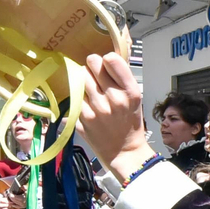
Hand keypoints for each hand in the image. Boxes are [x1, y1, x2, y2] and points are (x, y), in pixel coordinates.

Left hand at [79, 52, 157, 182]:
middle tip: (95, 75)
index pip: (111, 59)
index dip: (107, 60)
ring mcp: (95, 110)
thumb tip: (106, 57)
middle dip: (92, 67)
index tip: (107, 65)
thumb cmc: (129, 123)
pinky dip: (79, 99)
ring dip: (84, 81)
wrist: (124, 151)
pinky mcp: (82, 119)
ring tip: (92, 91)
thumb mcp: (135, 99)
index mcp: (130, 92)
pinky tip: (88, 106)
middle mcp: (113, 99)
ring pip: (80, 78)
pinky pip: (74, 97)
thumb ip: (122, 79)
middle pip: (92, 65)